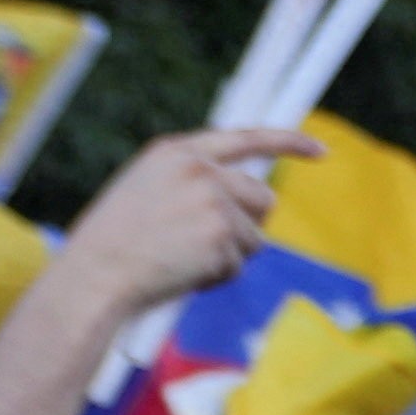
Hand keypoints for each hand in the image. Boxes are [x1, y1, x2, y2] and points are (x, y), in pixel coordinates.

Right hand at [39, 126, 312, 321]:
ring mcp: (213, 200)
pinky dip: (218, 276)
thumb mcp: (147, 192)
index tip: (320, 150)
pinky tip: (182, 273)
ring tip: (182, 258)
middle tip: (204, 243)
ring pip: (256, 236)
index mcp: (175, 153)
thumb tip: (252, 198)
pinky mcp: (222, 235)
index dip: (287, 142)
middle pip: (262, 197)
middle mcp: (199, 169)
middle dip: (247, 224)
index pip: (245, 138)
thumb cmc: (115, 243)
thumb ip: (193, 184)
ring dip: (231, 254)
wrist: (94, 275)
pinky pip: (240, 264)